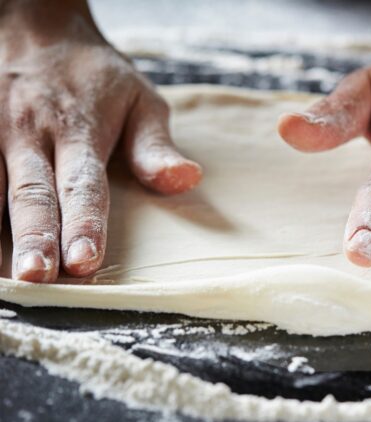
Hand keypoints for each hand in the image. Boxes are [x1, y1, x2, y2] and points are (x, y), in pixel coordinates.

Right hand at [0, 1, 201, 281]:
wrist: (36, 29)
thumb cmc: (96, 77)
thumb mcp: (139, 100)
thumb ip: (155, 146)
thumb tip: (186, 180)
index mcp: (78, 130)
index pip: (83, 184)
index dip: (84, 223)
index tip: (85, 260)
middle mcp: (31, 133)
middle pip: (32, 192)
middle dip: (34, 236)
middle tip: (37, 276)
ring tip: (3, 275)